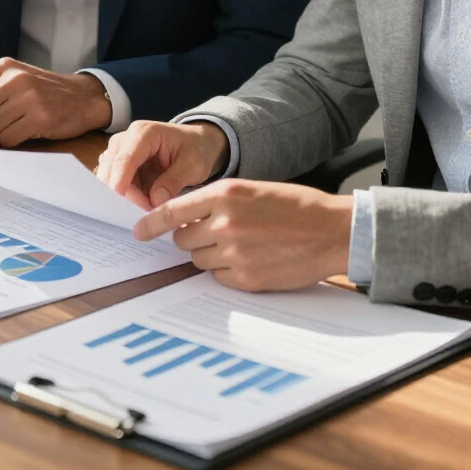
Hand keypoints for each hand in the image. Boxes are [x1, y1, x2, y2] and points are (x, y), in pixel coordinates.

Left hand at [0, 59, 111, 145]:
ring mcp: (29, 97)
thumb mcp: (16, 79)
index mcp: (4, 67)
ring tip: (6, 134)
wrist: (84, 97)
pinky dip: (9, 143)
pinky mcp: (41, 117)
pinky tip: (20, 136)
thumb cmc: (44, 93)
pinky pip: (8, 139)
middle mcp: (15, 79)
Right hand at [96, 120, 228, 209]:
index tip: (126, 207)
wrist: (196, 143)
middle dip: (125, 194)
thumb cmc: (196, 149)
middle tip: (148, 210)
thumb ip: (174, 181)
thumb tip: (155, 200)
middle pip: (111, 169)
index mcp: (144, 133)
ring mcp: (120, 150)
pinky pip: (114, 182)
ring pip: (109, 178)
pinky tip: (141, 202)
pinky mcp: (119, 163)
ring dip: (125, 196)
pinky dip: (125, 195)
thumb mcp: (194, 165)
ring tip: (148, 206)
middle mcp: (126, 138)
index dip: (121, 183)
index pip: (125, 158)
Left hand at [134, 180, 353, 290]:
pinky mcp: (246, 278)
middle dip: (191, 239)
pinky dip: (227, 271)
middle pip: (182, 240)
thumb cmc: (294, 207)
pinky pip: (218, 278)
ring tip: (239, 245)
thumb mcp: (251, 190)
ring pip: (198, 260)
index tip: (138, 231)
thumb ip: (217, 202)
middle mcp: (225, 222)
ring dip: (209, 255)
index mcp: (225, 194)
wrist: (332, 231)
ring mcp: (234, 253)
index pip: (172, 211)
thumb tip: (185, 222)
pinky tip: (250, 260)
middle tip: (216, 234)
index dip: (151, 223)